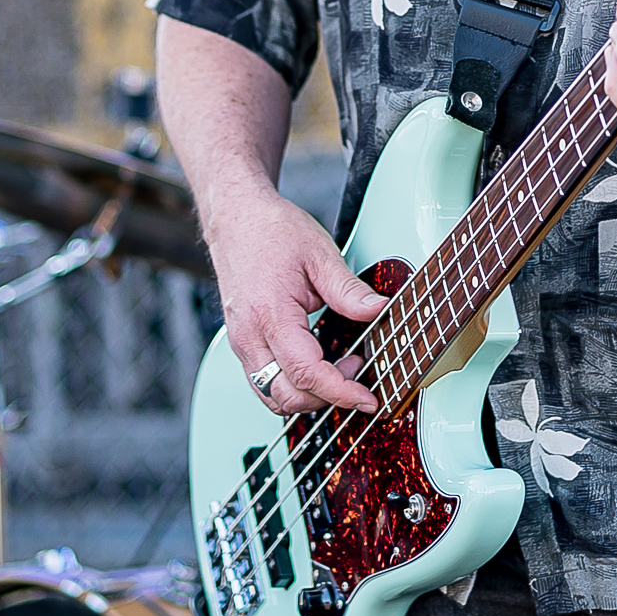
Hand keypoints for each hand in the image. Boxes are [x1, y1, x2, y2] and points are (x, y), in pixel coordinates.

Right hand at [206, 187, 381, 415]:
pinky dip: (292, 384)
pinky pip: (263, 381)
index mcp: (271, 315)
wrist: (237, 217)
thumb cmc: (274, 231)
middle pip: (286, 396)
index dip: (341, 392)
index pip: (306, 373)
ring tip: (341, 365)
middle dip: (327, 397)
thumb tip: (380, 311)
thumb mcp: (320, 254)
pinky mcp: (241, 342)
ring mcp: (241, 342)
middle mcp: (249, 336)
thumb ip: (349, 290)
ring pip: (271, 395)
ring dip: (308, 395)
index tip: (368, 398)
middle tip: (359, 367)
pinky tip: (318, 363)